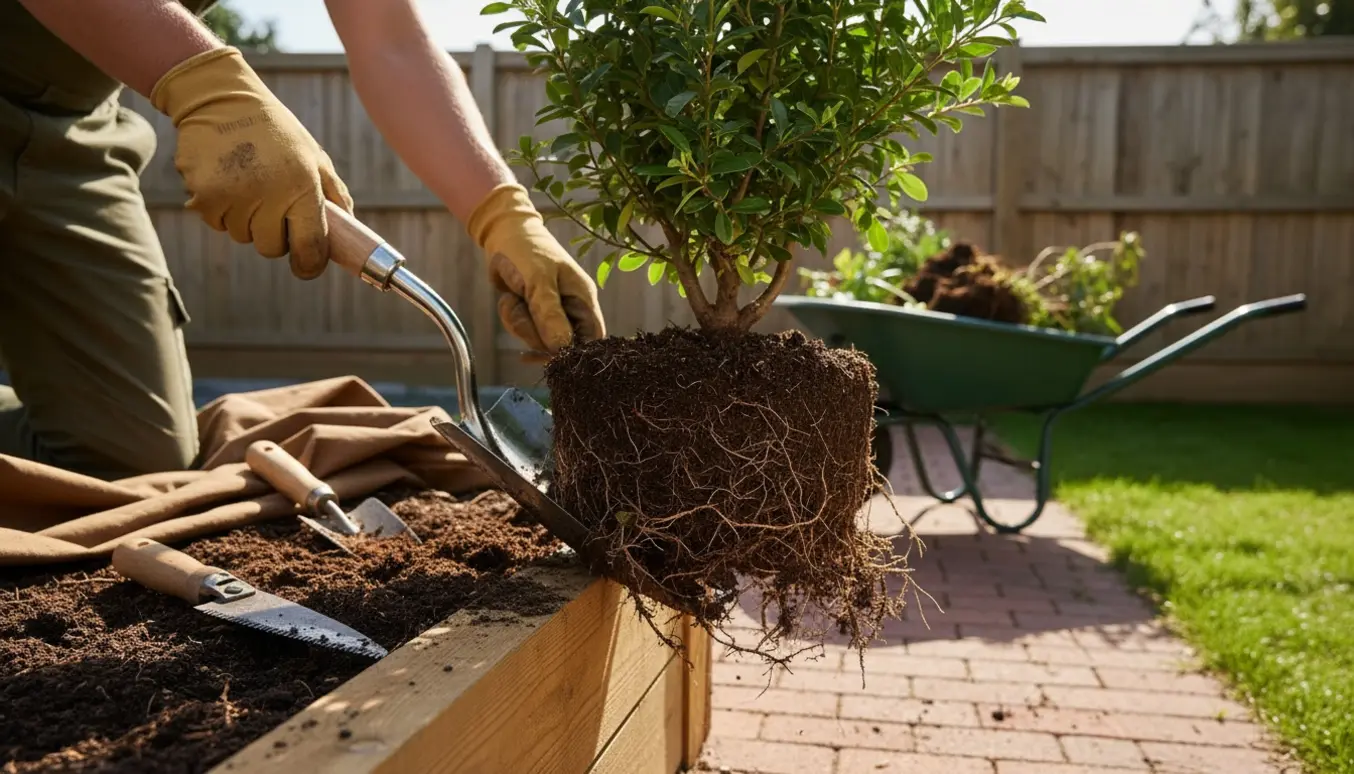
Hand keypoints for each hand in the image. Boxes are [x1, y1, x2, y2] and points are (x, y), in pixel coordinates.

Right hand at [151, 47, 353, 278]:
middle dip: (275, 235)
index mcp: (302, 185)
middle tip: (272, 205)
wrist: (219, 98)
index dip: (310, 264)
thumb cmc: (275, 130)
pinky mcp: (204, 196)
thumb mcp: (313, 155)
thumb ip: (334, 195)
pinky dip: (223, 210)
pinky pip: (218, 224)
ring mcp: (234, 197)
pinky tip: (226, 180)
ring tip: (248, 184)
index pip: (310, 247)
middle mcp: (269, 194)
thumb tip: (347, 233)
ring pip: (243, 237)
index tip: (307, 266)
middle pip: (272, 248)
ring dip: (247, 221)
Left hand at [468, 184, 605, 357]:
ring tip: (514, 296)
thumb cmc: (526, 251)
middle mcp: (571, 310)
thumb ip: (550, 315)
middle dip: (535, 331)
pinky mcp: (534, 314)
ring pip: (537, 339)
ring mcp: (552, 313)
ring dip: (519, 321)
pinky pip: (524, 330)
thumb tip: (561, 348)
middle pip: (560, 345)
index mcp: (583, 300)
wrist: (501, 235)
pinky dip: (512, 316)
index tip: (550, 352)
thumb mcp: (539, 281)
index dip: (575, 352)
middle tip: (523, 305)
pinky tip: (510, 298)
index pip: (592, 340)